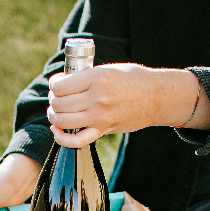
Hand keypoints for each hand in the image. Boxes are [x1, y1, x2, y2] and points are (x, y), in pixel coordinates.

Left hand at [47, 65, 209, 148]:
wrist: (156, 97)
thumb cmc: (133, 80)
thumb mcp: (108, 69)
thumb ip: (87, 77)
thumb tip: (64, 85)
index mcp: (96, 78)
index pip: (61, 86)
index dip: (54, 85)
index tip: (57, 84)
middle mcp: (96, 98)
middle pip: (59, 104)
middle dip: (53, 100)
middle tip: (56, 98)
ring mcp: (99, 117)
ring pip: (62, 121)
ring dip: (54, 116)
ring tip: (56, 111)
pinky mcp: (103, 130)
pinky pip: (76, 141)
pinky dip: (62, 139)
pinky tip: (57, 131)